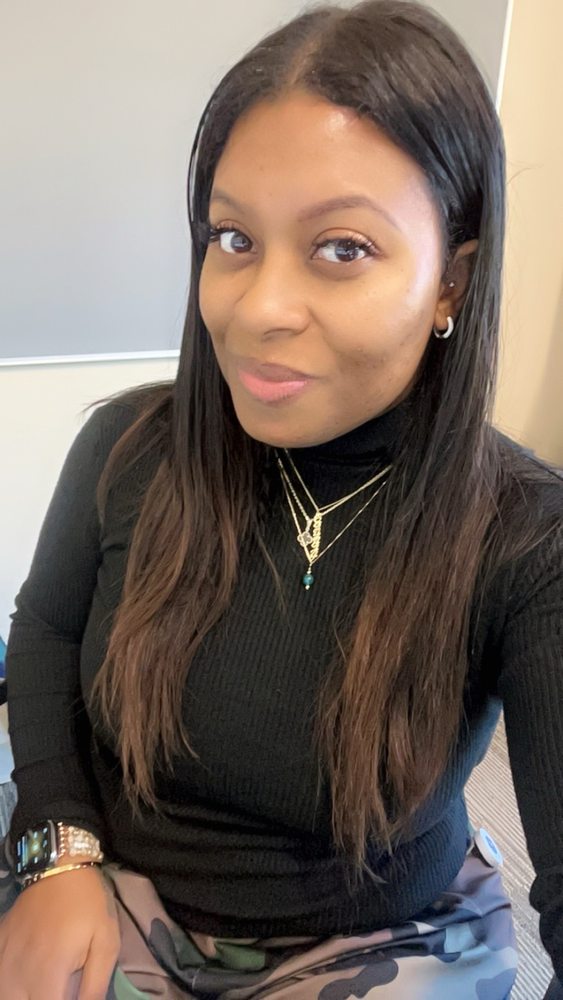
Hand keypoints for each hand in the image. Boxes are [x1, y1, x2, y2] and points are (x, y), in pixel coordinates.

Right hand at [0, 866, 119, 999]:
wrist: (60, 867)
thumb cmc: (88, 905)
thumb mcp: (106, 943)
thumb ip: (94, 986)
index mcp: (49, 974)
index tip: (69, 998)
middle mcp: (20, 972)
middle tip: (57, 990)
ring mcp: (5, 959)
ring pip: (7, 995)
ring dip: (22, 995)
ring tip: (43, 987)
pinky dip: (8, 982)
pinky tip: (23, 976)